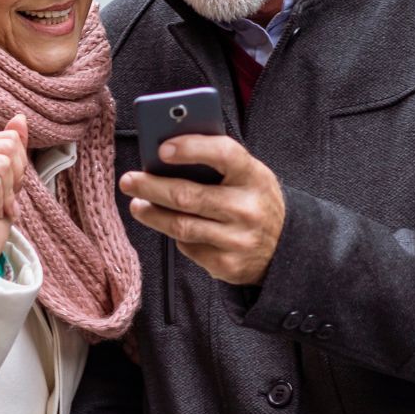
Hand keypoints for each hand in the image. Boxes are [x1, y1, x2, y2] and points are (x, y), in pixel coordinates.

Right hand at [0, 114, 29, 271]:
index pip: (10, 138)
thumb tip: (19, 117)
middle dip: (14, 179)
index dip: (18, 167)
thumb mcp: (10, 178)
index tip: (6, 189)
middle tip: (2, 200)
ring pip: (2, 165)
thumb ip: (14, 147)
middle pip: (8, 149)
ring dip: (7, 194)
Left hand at [119, 135, 285, 284]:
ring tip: (138, 205)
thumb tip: (165, 153)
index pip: (222, 154)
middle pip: (187, 196)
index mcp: (253, 176)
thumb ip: (215, 162)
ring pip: (181, 226)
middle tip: (128, 181)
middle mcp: (247, 208)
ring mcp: (237, 239)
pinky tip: (171, 226)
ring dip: (152, 214)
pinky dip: (175, 236)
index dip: (191, 149)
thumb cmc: (253, 199)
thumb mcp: (247, 175)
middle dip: (151, 187)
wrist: (286, 247)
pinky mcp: (227, 264)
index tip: (161, 149)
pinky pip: (188, 247)